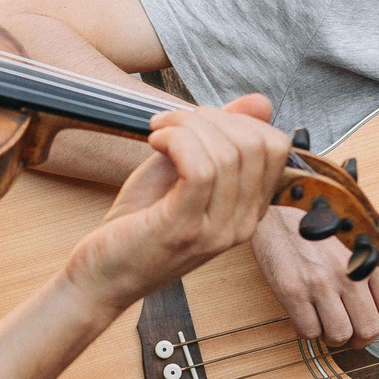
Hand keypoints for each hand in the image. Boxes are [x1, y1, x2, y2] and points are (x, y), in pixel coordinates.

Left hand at [64, 96, 291, 311]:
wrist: (103, 276)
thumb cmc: (138, 225)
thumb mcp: (182, 171)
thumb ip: (219, 138)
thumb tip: (260, 102)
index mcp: (248, 211)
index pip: (276, 147)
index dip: (237, 119)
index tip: (196, 122)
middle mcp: (242, 225)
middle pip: (256, 145)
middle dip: (212, 118)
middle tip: (172, 123)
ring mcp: (216, 231)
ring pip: (227, 154)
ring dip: (186, 126)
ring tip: (158, 131)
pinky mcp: (183, 229)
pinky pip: (199, 168)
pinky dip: (176, 141)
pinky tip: (155, 141)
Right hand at [250, 204, 378, 344]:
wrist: (277, 211)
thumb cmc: (315, 225)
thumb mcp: (354, 239)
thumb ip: (371, 268)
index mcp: (368, 258)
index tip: (372, 322)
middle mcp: (348, 271)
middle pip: (368, 328)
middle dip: (359, 337)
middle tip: (349, 332)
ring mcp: (320, 282)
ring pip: (339, 335)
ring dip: (333, 336)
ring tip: (326, 323)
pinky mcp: (292, 291)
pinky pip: (308, 331)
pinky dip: (308, 329)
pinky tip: (306, 314)